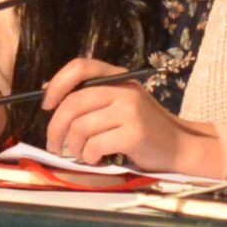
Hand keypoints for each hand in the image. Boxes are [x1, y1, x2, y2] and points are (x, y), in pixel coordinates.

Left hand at [43, 59, 210, 174]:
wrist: (179, 146)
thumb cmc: (143, 127)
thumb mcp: (120, 103)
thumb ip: (91, 96)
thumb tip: (48, 93)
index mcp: (119, 78)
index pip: (81, 67)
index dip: (57, 84)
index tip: (47, 105)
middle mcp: (125, 90)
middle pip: (73, 103)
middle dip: (55, 128)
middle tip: (54, 145)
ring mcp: (131, 111)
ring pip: (80, 128)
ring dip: (74, 147)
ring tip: (83, 154)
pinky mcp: (134, 134)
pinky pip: (94, 145)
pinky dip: (90, 157)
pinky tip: (98, 158)